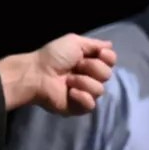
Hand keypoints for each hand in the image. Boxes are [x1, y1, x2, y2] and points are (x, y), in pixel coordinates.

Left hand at [0, 34, 115, 113]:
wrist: (38, 73)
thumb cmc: (54, 56)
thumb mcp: (74, 42)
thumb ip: (94, 44)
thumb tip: (109, 45)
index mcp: (89, 62)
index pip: (110, 62)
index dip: (108, 58)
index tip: (100, 53)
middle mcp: (89, 77)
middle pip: (107, 75)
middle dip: (92, 67)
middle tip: (76, 66)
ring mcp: (84, 93)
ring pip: (99, 89)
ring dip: (83, 81)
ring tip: (68, 79)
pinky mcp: (78, 107)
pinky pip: (91, 104)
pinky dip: (82, 97)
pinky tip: (70, 92)